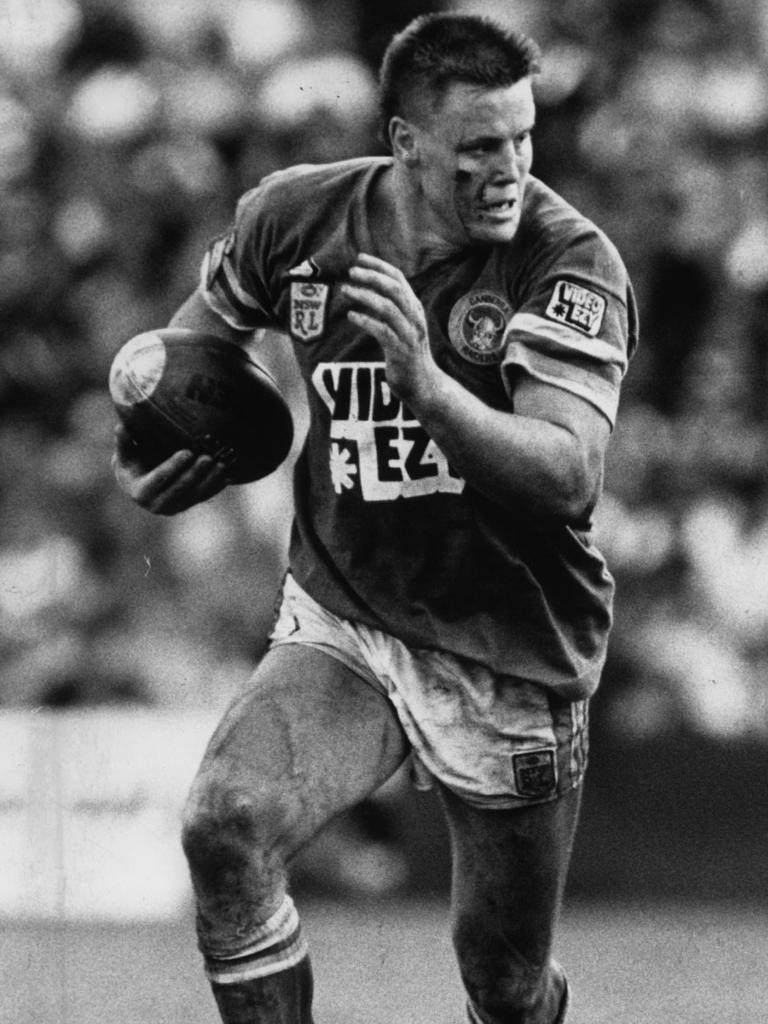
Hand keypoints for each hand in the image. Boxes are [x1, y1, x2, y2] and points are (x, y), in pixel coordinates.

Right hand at [111, 424, 230, 514]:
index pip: (159, 478)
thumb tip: (121, 427)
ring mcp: (174, 507)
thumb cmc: (131, 464)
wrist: (138, 484)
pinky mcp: (186, 506)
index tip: (187, 452)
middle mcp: (158, 505)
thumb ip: (123, 442)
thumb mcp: (124, 455)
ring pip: (195, 495)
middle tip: (208, 457)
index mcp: (140, 492)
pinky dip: (215, 487)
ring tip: (221, 464)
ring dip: (210, 480)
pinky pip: (203, 497)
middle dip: (195, 474)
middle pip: (180, 488)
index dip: (174, 466)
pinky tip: (227, 477)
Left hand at [342, 253, 438, 405]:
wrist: (423, 385)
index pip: (399, 279)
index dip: (379, 266)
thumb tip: (367, 291)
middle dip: (372, 277)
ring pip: (388, 308)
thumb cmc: (408, 354)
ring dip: (365, 296)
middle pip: (394, 289)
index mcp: (414, 308)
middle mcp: (414, 318)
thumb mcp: (401, 326)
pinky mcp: (401, 352)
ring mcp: (409, 335)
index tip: (360, 258)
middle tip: (351, 272)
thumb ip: (389, 309)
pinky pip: (382, 331)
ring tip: (345, 291)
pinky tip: (351, 316)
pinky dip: (366, 321)